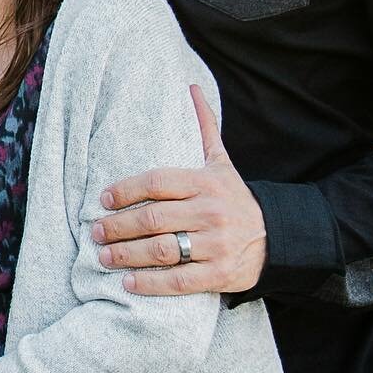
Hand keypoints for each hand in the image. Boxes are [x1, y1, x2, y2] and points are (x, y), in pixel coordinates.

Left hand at [91, 85, 266, 296]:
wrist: (276, 237)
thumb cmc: (235, 197)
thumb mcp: (221, 162)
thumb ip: (204, 127)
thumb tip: (191, 88)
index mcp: (206, 181)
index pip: (158, 182)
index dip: (126, 190)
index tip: (102, 199)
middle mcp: (211, 211)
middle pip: (154, 218)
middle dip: (118, 226)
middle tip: (95, 231)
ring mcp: (217, 244)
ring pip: (163, 249)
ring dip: (127, 254)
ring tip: (103, 256)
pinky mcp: (221, 274)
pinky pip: (180, 280)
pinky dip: (151, 283)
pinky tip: (128, 282)